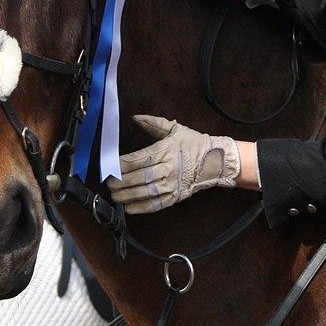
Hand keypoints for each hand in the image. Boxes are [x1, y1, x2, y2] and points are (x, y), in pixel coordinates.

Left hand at [106, 115, 240, 213]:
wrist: (216, 161)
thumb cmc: (193, 143)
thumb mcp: (175, 129)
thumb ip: (153, 123)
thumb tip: (135, 117)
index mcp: (166, 150)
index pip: (141, 158)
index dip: (123, 164)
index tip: (111, 166)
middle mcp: (169, 168)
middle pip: (142, 176)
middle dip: (122, 181)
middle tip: (109, 183)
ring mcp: (173, 184)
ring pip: (147, 192)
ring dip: (129, 195)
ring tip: (115, 196)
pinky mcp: (176, 196)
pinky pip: (157, 204)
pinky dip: (142, 208)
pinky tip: (129, 208)